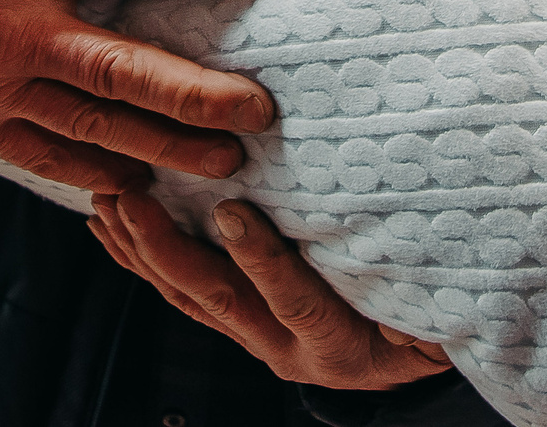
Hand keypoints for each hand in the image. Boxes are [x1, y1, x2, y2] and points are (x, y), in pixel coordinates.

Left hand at [90, 192, 451, 389]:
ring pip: (190, 297)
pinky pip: (183, 294)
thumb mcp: (435, 296)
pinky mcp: (241, 327)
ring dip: (143, 246)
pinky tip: (111, 225)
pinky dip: (144, 257)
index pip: (300, 305)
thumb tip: (417, 210)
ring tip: (108, 199)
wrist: (430, 347)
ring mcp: (260, 341)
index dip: (264, 262)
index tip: (233, 213)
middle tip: (132, 194)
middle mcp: (292, 352)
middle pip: (221, 300)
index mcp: (344, 346)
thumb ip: (411, 264)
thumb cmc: (438, 307)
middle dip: (167, 246)